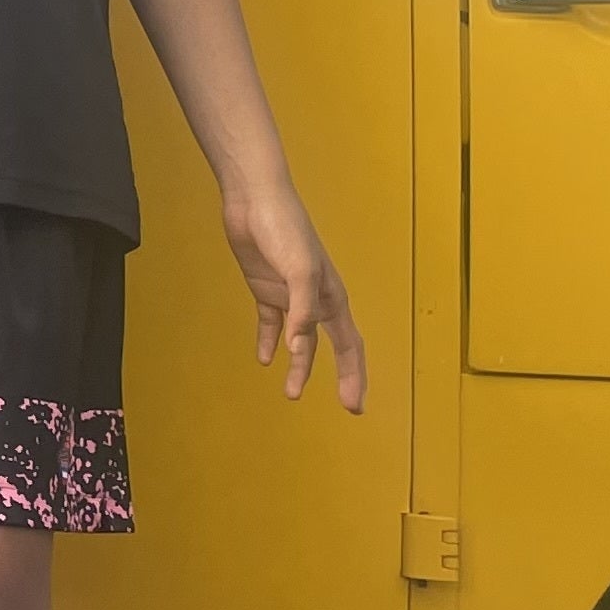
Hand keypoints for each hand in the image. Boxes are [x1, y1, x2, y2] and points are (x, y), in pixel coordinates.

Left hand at [222, 180, 363, 410]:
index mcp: (331, 297)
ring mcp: (289, 295)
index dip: (354, 375)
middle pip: (331, 347)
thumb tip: (300, 350)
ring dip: (299, 365)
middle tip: (346, 407)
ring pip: (300, 340)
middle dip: (339, 376)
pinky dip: (268, 340)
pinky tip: (264, 359)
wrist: (255, 201)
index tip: (354, 406)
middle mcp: (315, 300)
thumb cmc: (284, 230)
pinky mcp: (265, 288)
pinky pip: (270, 322)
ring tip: (291, 393)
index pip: (349, 345)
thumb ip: (302, 312)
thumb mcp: (298, 272)